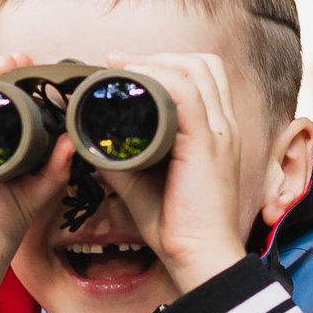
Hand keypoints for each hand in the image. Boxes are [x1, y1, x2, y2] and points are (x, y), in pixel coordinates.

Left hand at [94, 51, 261, 295]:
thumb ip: (120, 158)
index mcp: (216, 131)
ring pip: (196, 70)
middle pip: (202, 64)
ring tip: (119, 67)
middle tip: (119, 63)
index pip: (201, 77)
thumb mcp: (140, 182)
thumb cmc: (174, 226)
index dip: (164, 64)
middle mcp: (224, 125)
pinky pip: (187, 95)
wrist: (199, 257)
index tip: (123, 68)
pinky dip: (159, 81)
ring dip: (155, 62)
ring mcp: (220, 132)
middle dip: (159, 56)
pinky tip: (131, 83)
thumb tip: (88, 138)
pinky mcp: (208, 144)